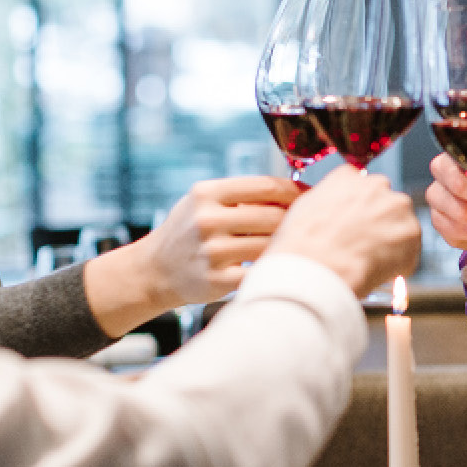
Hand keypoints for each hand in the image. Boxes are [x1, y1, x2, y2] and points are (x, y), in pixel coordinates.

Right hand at [85, 176, 302, 336]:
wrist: (153, 271)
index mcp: (207, 194)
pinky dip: (275, 268)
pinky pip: (260, 271)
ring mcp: (212, 252)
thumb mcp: (204, 203)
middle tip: (313, 225)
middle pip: (274, 216)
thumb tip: (297, 191)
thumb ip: (242, 196)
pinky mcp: (217, 280)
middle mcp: (207, 220)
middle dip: (297, 221)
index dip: (296, 191)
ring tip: (301, 246)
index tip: (312, 196)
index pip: (266, 186)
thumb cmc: (189, 232)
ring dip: (289, 246)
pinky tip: (282, 267)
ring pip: (271, 245)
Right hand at [267, 167, 421, 296]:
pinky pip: (409, 251)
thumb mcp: (304, 208)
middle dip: (380, 223)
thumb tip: (335, 211)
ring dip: (392, 242)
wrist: (316, 268)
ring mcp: (397, 207)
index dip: (360, 210)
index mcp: (348, 176)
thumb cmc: (303, 244)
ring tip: (368, 261)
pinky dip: (399, 265)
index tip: (355, 224)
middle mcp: (376, 184)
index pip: (362, 186)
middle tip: (364, 245)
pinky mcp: (412, 232)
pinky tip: (376, 270)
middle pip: (386, 203)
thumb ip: (328, 201)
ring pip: (401, 225)